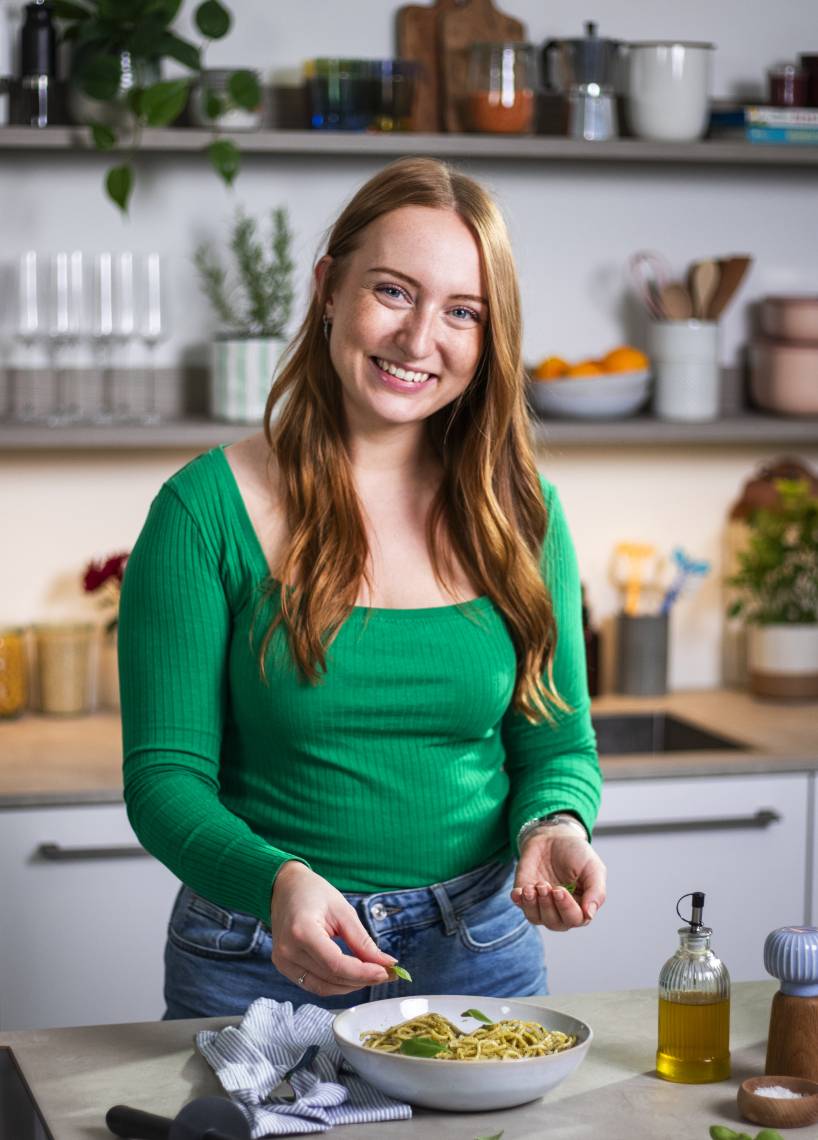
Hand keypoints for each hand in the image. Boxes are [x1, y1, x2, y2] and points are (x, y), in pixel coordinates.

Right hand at [270, 861, 396, 995]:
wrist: (285, 888)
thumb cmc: (314, 893)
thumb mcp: (343, 911)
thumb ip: (362, 941)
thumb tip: (386, 963)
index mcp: (302, 931)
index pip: (336, 965)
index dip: (363, 973)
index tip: (386, 972)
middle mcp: (288, 951)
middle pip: (331, 978)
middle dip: (362, 979)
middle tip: (386, 972)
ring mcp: (283, 962)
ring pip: (324, 988)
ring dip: (351, 985)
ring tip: (372, 974)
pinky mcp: (284, 968)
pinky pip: (314, 985)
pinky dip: (336, 984)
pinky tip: (352, 975)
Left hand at [510, 824, 606, 930]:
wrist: (554, 835)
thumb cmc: (577, 853)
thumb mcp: (593, 868)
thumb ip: (596, 892)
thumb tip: (589, 915)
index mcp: (580, 906)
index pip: (574, 919)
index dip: (566, 908)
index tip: (559, 890)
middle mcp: (560, 910)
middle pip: (554, 923)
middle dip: (548, 906)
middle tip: (545, 886)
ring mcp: (541, 903)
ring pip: (535, 918)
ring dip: (532, 905)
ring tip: (535, 886)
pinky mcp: (524, 893)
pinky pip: (520, 904)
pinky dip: (519, 900)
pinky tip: (522, 890)